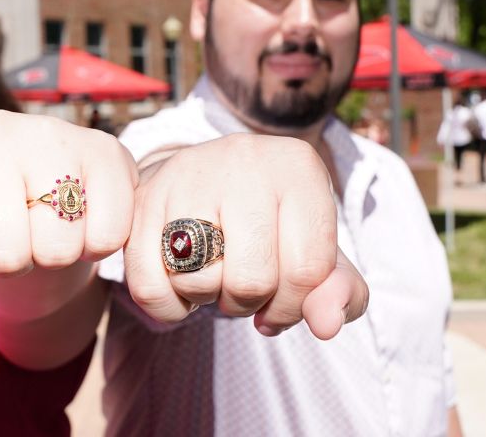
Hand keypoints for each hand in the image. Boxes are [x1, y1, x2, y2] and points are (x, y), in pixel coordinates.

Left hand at [0, 110, 136, 317]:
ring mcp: (50, 135)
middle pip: (1, 254)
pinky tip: (83, 219)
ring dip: (53, 256)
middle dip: (10, 264)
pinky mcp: (105, 148)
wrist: (45, 173)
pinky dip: (96, 246)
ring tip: (47, 226)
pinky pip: (105, 237)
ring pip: (55, 249)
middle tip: (15, 237)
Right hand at [124, 134, 368, 338]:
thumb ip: (341, 292)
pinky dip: (167, 308)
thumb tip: (327, 325)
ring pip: (198, 282)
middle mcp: (246, 160)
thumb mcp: (318, 250)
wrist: (205, 173)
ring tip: (213, 274)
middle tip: (244, 286)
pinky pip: (149, 287)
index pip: (308, 270)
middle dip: (249, 304)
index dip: (295, 306)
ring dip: (207, 300)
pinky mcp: (144, 197)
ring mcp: (189, 174)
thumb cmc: (272, 222)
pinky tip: (180, 287)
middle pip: (252, 281)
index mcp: (299, 167)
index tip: (282, 301)